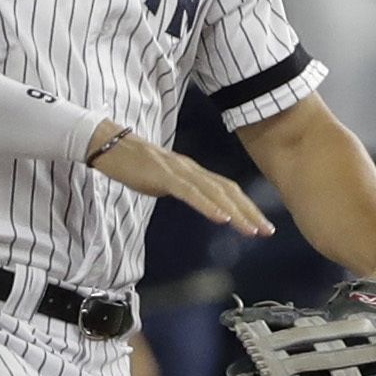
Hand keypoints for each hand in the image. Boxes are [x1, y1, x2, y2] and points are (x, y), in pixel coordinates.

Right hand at [88, 129, 273, 235]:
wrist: (108, 144)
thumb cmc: (132, 164)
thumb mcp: (162, 181)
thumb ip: (180, 189)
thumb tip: (194, 200)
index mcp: (193, 172)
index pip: (227, 190)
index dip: (247, 207)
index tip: (261, 226)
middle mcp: (191, 169)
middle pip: (228, 191)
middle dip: (250, 213)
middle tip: (267, 231)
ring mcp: (179, 171)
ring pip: (215, 193)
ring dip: (236, 213)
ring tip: (251, 230)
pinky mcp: (164, 176)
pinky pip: (191, 193)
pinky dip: (208, 206)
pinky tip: (221, 218)